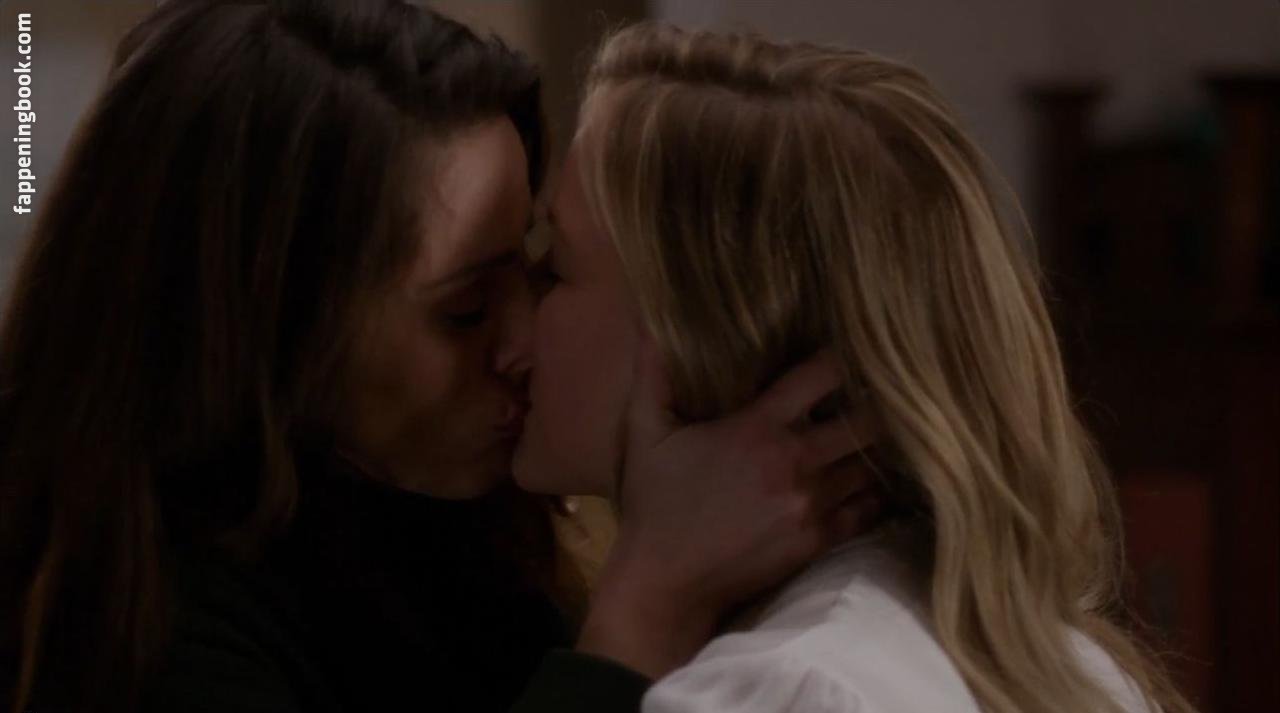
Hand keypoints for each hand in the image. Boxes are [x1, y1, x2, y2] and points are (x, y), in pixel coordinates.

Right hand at [577, 342, 883, 677]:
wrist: (666, 584)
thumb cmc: (655, 504)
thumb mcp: (644, 433)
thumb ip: (653, 374)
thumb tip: (651, 325)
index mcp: (758, 428)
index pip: (823, 374)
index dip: (843, 357)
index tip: (848, 347)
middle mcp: (794, 462)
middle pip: (866, 420)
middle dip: (876, 403)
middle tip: (880, 391)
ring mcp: (810, 504)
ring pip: (872, 464)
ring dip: (876, 447)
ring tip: (880, 431)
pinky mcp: (817, 540)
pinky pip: (868, 508)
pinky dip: (873, 491)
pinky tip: (870, 478)